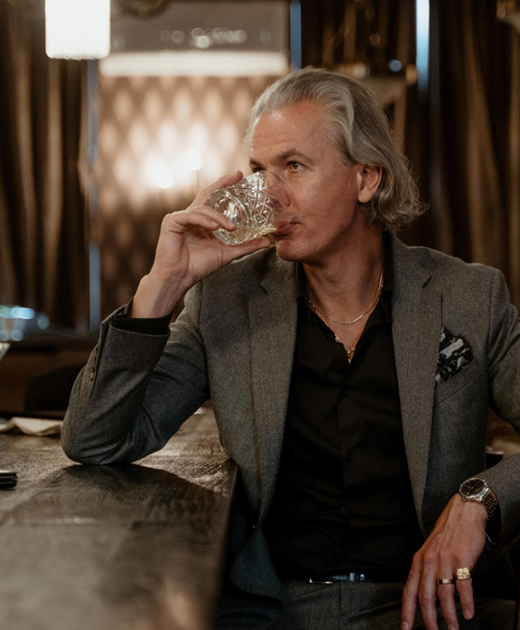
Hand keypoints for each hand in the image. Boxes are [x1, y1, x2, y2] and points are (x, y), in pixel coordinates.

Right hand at [132, 171, 270, 317]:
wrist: (180, 278)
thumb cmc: (198, 265)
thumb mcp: (227, 253)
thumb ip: (245, 246)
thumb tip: (267, 242)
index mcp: (202, 220)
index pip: (214, 198)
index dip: (225, 185)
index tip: (240, 176)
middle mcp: (191, 215)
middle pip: (207, 193)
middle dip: (222, 184)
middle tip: (237, 177)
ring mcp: (180, 217)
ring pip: (203, 208)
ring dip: (219, 217)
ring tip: (230, 228)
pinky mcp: (172, 222)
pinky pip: (191, 216)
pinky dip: (204, 220)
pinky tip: (214, 228)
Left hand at [401, 494, 487, 629]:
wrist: (463, 512)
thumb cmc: (447, 533)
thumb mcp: (429, 549)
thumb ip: (425, 570)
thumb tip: (425, 595)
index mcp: (419, 560)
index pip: (409, 590)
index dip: (406, 611)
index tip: (405, 627)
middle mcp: (429, 561)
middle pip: (425, 597)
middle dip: (428, 619)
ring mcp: (445, 561)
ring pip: (444, 596)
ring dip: (449, 616)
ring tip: (453, 629)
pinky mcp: (462, 560)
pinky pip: (463, 587)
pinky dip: (466, 604)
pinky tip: (468, 613)